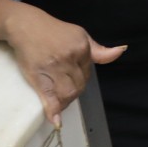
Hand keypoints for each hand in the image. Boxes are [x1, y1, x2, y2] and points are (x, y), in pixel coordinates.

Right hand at [7, 7, 125, 127]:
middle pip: (78, 86)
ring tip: (59, 100)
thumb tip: (121, 51)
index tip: (72, 82)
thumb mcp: (80, 35)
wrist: (25, 26)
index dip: (80, 81)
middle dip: (73, 92)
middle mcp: (70, 57)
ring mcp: (54, 67)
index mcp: (82, 48)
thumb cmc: (53, 31)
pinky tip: (56, 120)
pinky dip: (53, 110)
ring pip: (67, 93)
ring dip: (65, 101)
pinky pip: (49, 96)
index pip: (87, 74)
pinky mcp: (38, 75)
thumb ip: (99, 50)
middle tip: (63, 92)